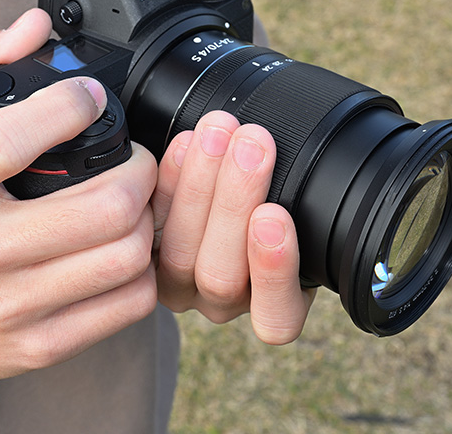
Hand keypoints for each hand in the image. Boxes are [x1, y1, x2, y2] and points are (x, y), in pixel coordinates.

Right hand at [0, 9, 157, 418]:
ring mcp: (8, 307)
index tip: (89, 96)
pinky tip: (125, 249)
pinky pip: (127, 305)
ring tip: (135, 202)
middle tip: (136, 159)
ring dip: (148, 219)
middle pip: (102, 207)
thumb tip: (36, 25)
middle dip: (140, 171)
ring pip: (125, 255)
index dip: (67, 107)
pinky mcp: (38, 346)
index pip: (8, 142)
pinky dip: (143, 269)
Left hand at [151, 110, 314, 344]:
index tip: (274, 214)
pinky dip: (168, 181)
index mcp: (273, 308)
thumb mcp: (305, 210)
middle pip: (220, 274)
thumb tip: (295, 162)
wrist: (236, 183)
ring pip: (180, 253)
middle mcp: (224, 302)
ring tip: (218, 135)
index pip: (276, 316)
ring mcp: (179, 282)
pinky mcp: (145, 252)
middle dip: (235, 201)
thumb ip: (300, 202)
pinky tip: (184, 145)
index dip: (274, 270)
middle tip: (252, 144)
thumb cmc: (283, 199)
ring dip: (200, 184)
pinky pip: (149, 226)